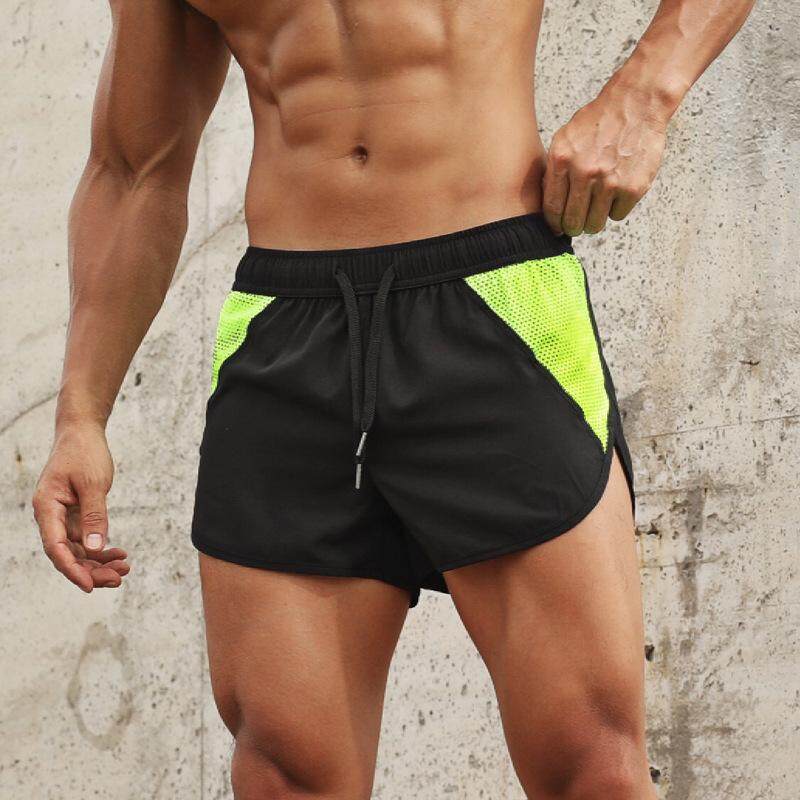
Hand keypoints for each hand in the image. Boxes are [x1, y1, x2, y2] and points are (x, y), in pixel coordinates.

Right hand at [33, 422, 128, 591]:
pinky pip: (86, 538)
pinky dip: (101, 548)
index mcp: (46, 508)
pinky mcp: (74, 514)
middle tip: (119, 579)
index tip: (91, 586)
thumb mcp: (94, 483)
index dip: (72, 570)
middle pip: (68, 553)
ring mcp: (62, 516)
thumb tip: (96, 548)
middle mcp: (50, 516)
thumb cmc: (84, 453)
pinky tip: (120, 554)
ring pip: (78, 549)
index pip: (56, 547)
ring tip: (124, 569)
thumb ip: (94, 516)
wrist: (82, 432)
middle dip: (92, 570)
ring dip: (99, 562)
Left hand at [542, 91, 667, 235]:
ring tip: (598, 206)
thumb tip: (549, 205)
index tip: (557, 228)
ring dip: (595, 221)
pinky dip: (616, 209)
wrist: (636, 104)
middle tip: (577, 224)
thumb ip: (554, 170)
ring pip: (595, 224)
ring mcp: (609, 181)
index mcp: (562, 159)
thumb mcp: (565, 139)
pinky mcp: (633, 187)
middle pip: (572, 221)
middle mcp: (584, 172)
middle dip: (573, 227)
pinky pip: (617, 215)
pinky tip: (617, 192)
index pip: (552, 208)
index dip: (554, 223)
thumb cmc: (599, 122)